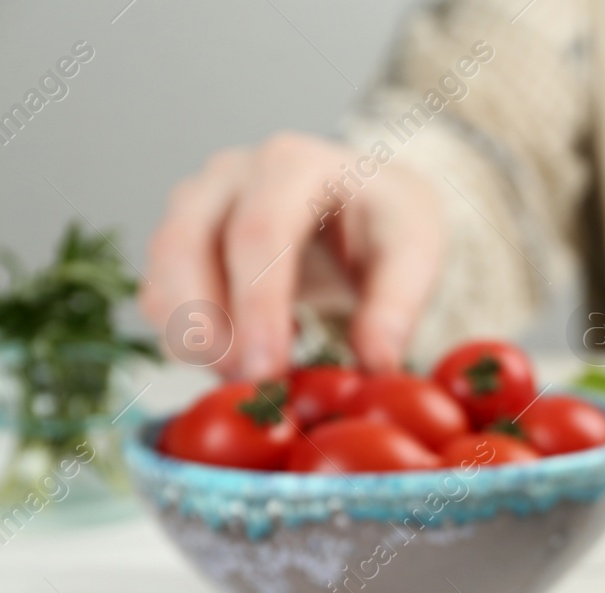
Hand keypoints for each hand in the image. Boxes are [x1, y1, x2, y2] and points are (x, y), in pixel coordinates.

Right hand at [140, 133, 444, 380]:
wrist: (361, 202)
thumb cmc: (384, 221)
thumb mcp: (415, 250)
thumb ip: (398, 304)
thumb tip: (377, 362)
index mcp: (294, 165)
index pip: (259, 232)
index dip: (257, 305)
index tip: (268, 369)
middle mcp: (230, 174)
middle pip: (184, 245)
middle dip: (207, 326)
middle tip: (248, 384)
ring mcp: (195, 203)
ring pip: (160, 273)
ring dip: (191, 338)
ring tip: (250, 377)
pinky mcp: (179, 241)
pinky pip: (156, 295)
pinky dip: (186, 338)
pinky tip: (244, 353)